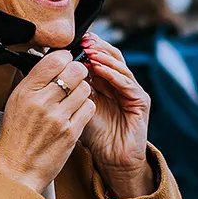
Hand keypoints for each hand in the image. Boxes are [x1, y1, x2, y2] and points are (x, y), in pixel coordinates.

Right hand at [0, 50, 94, 195]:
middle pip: (75, 71)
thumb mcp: (15, 104)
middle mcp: (41, 102)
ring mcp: (57, 118)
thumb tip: (53, 62)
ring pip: (85, 88)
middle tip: (75, 78)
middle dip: (78, 72)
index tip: (65, 62)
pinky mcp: (71, 133)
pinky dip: (86, 107)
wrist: (18, 171)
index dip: (65, 58)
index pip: (54, 60)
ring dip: (83, 91)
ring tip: (74, 98)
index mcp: (25, 92)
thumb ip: (34, 83)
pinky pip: (89, 108)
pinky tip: (77, 112)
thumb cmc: (16, 137)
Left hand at [80, 33, 154, 198]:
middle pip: (112, 57)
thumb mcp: (78, 105)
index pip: (99, 57)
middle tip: (83, 40)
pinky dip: (113, 75)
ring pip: (120, 67)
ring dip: (104, 58)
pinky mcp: (141, 101)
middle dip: (97, 47)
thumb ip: (72, 87)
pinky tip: (100, 69)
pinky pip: (127, 84)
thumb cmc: (94, 135)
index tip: (75, 39)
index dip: (89, 47)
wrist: (112, 159)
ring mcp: (133, 91)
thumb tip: (56, 67)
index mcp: (107, 82)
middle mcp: (121, 83)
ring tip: (90, 52)